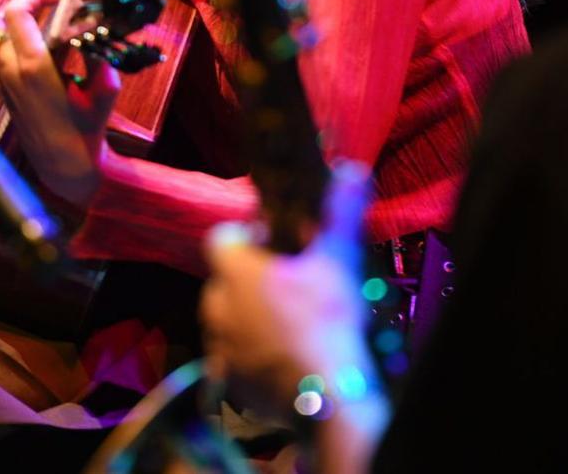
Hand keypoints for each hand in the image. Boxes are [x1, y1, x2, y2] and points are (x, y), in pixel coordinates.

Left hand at [0, 0, 119, 206]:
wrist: (64, 166)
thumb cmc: (86, 130)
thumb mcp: (103, 90)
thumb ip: (97, 54)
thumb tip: (92, 23)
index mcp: (31, 66)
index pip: (19, 11)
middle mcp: (9, 68)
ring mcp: (2, 76)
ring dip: (2, 4)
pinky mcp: (3, 84)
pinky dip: (9, 26)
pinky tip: (35, 24)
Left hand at [200, 161, 376, 411]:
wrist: (327, 397)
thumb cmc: (326, 320)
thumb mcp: (336, 259)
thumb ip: (339, 212)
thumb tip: (352, 170)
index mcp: (232, 268)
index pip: (220, 238)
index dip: (246, 239)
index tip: (275, 248)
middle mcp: (214, 302)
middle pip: (226, 280)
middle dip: (252, 282)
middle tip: (292, 292)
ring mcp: (217, 344)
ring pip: (230, 320)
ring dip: (252, 321)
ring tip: (292, 330)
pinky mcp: (226, 381)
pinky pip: (233, 360)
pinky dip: (252, 359)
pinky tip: (284, 362)